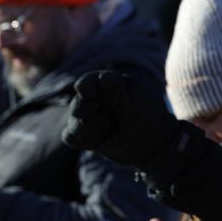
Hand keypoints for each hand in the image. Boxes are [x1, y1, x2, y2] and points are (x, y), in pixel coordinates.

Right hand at [62, 71, 182, 172]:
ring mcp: (84, 114)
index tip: (116, 102)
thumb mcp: (137, 105)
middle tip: (118, 119)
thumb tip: (104, 77)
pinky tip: (103, 139)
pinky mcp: (80, 133)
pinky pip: (70, 136)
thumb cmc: (146, 118)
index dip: (94, 95)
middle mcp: (91, 96)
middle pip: (79, 106)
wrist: (151, 143)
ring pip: (74, 123)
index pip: (86, 84)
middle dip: (99, 117)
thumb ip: (119, 94)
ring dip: (95, 129)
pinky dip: (87, 139)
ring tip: (113, 128)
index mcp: (105, 81)